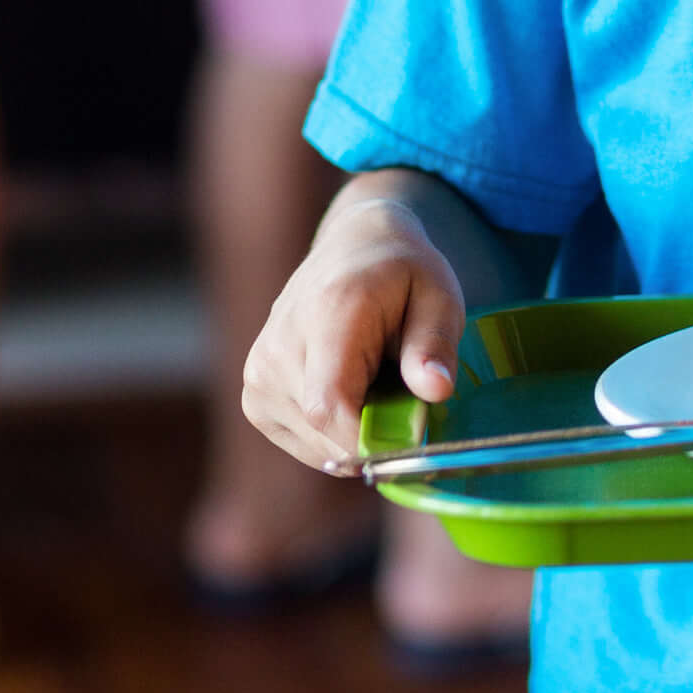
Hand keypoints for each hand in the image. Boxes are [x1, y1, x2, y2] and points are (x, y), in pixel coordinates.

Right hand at [240, 189, 470, 474]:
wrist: (352, 247)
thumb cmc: (402, 275)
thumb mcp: (438, 297)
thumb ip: (435, 344)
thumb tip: (437, 389)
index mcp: (327, 313)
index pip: (330, 406)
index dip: (372, 440)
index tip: (414, 437)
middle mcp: (279, 344)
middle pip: (324, 432)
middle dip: (374, 437)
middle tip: (404, 400)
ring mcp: (258, 372)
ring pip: (314, 445)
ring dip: (354, 436)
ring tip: (374, 386)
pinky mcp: (254, 394)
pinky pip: (300, 442)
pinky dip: (332, 436)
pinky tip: (350, 394)